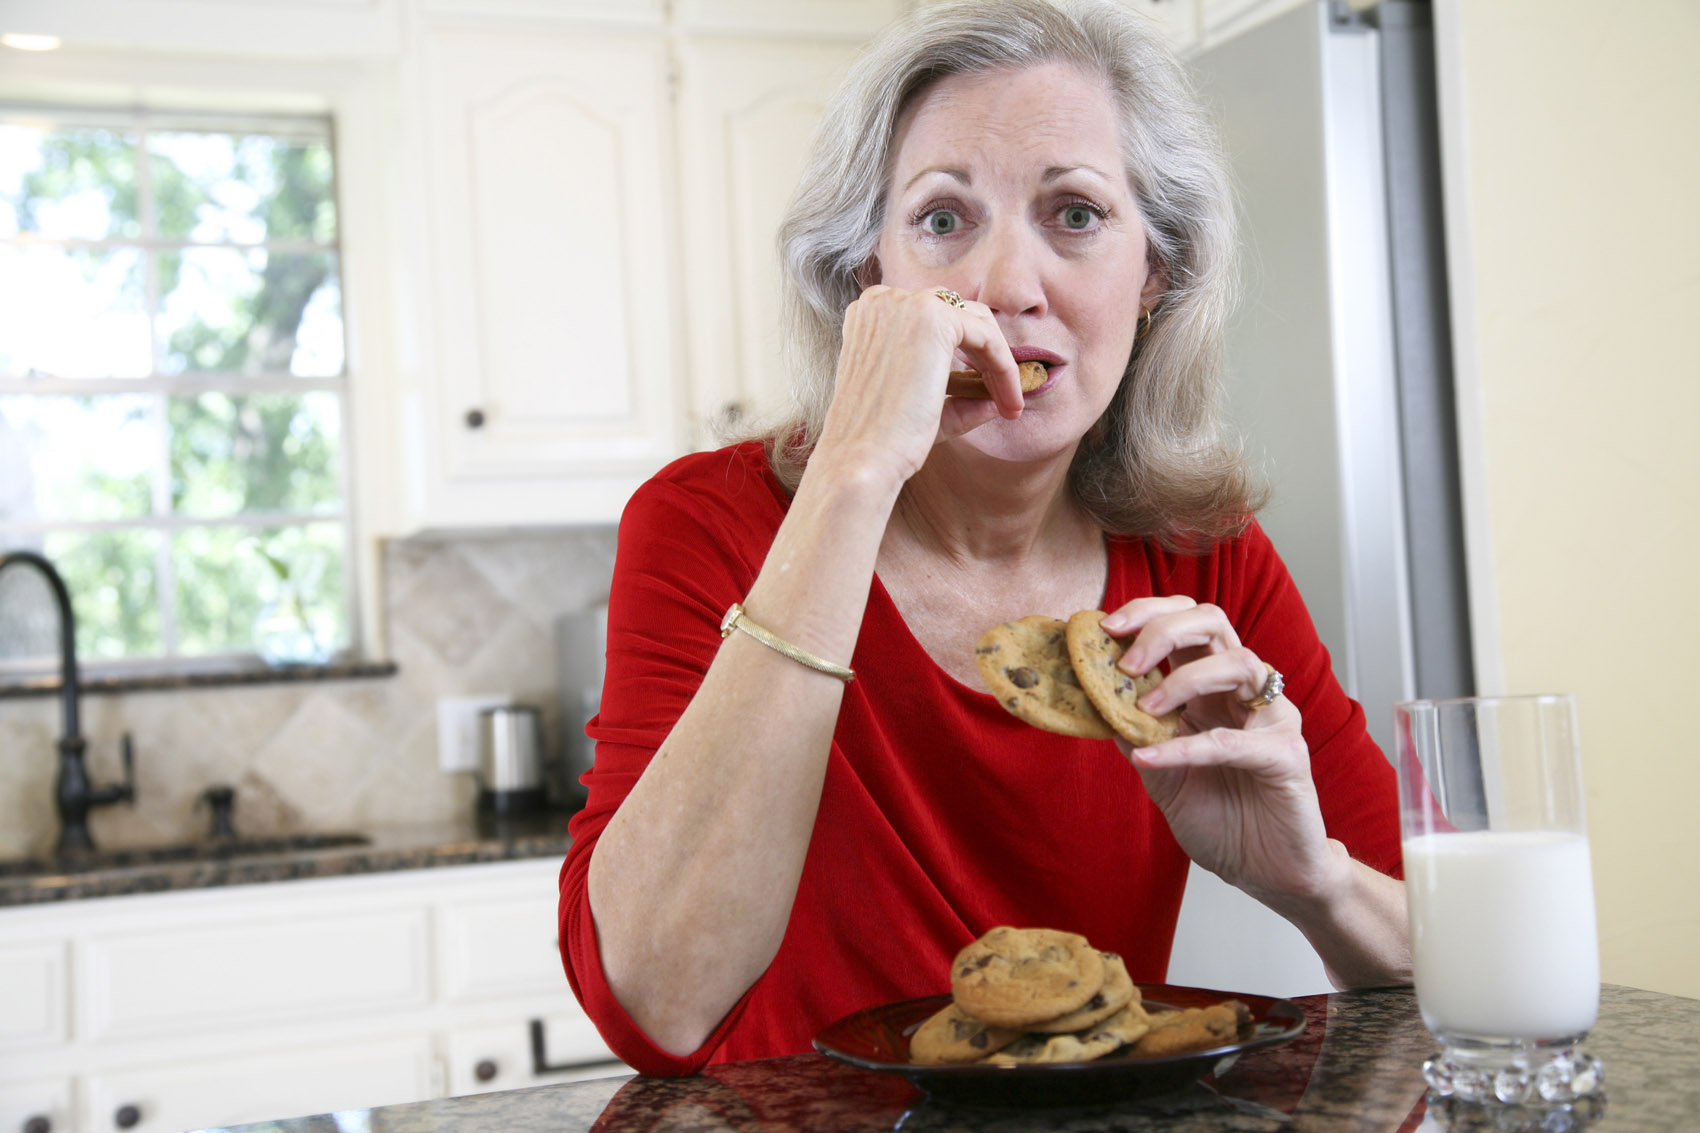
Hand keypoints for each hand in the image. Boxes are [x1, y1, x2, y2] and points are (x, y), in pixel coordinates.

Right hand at [814, 285, 1022, 485]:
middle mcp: (883, 300)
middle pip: (958, 312)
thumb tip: (993, 401)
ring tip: (1009, 405)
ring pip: (978, 322)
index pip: (933, 319)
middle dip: (986, 354)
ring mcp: (906, 303)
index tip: (986, 392)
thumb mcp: (921, 409)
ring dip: (999, 362)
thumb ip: (957, 400)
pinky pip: (988, 337)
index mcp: (870, 317)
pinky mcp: (934, 317)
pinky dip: (1005, 368)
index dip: (966, 353)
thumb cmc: (882, 440)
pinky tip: (1009, 401)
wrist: (863, 457)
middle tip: (1003, 398)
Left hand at [1101, 597, 1342, 904]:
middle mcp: (1244, 692)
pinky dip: (1186, 748)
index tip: (1105, 628)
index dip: (1147, 614)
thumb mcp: (1161, 773)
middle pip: (1213, 622)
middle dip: (1163, 629)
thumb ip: (1134, 734)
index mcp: (1213, 686)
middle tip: (1125, 661)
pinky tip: (1149, 759)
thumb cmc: (1222, 820)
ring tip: (1143, 708)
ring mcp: (1272, 718)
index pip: (1186, 622)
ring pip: (1236, 664)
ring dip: (1182, 680)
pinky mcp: (1286, 755)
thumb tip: (1092, 699)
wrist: (1266, 871)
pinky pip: (1233, 741)